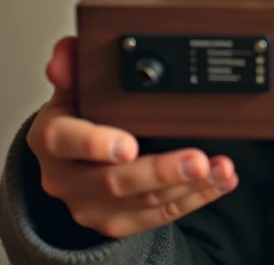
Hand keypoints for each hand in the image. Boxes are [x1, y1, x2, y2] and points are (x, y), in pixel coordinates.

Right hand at [25, 36, 238, 238]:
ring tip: (221, 168)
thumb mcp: (74, 86)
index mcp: (52, 139)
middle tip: (198, 159)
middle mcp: (65, 177)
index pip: (63, 141)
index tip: (129, 144)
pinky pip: (156, 216)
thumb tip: (66, 51)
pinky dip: (193, 199)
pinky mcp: (114, 221)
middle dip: (161, 171)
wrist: (72, 158)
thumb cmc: (80, 115)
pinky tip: (218, 183)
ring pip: (140, 202)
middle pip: (112, 180)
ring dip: (187, 186)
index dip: (95, 144)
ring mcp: (89, 204)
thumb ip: (74, 65)